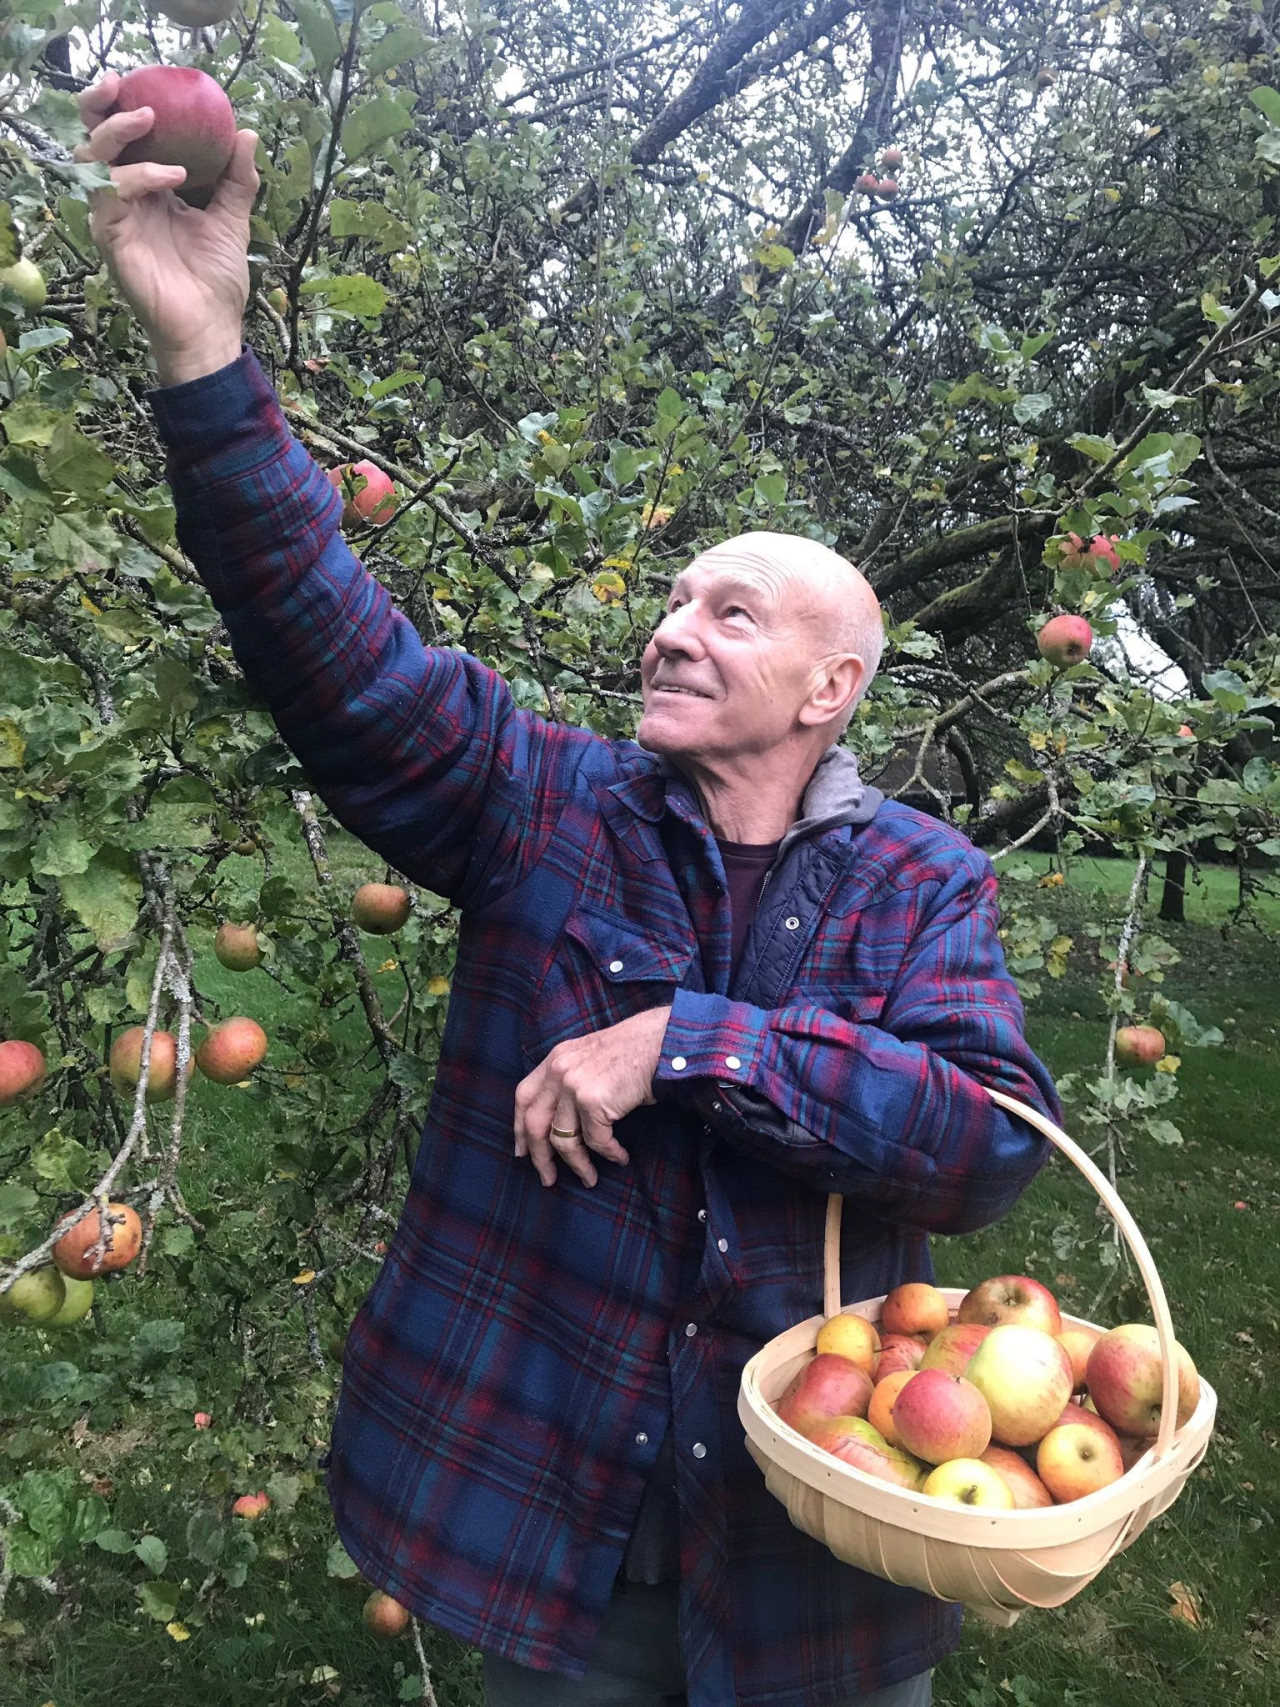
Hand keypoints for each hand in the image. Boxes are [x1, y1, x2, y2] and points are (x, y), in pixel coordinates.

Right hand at [77, 75, 258, 382]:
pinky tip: (171, 178)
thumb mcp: (233, 220)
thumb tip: (247, 133)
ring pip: (93, 159)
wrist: (212, 326)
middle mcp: (126, 198)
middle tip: (121, 86)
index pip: (126, 138)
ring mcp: (115, 216)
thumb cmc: (217, 279)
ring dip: (117, 134)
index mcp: (149, 188)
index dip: (124, 107)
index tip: (143, 81)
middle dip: (101, 108)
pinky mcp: (111, 237)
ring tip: (151, 122)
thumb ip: (238, 179)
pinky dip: (137, 177)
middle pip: (95, 140)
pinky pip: (109, 194)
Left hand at [513, 1005, 672, 1187]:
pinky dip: (609, 1154)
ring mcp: (574, 1086)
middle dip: (539, 1158)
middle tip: (548, 1179)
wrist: (662, 1041)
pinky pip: (596, 1141)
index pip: (524, 1097)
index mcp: (555, 1059)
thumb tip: (561, 1120)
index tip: (523, 1151)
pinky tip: (620, 1157)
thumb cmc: (634, 1050)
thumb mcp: (590, 1056)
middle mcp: (559, 1071)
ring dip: (578, 1165)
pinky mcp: (594, 1101)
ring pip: (563, 1140)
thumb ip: (571, 1078)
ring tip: (590, 1178)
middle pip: (535, 1123)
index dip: (520, 1127)